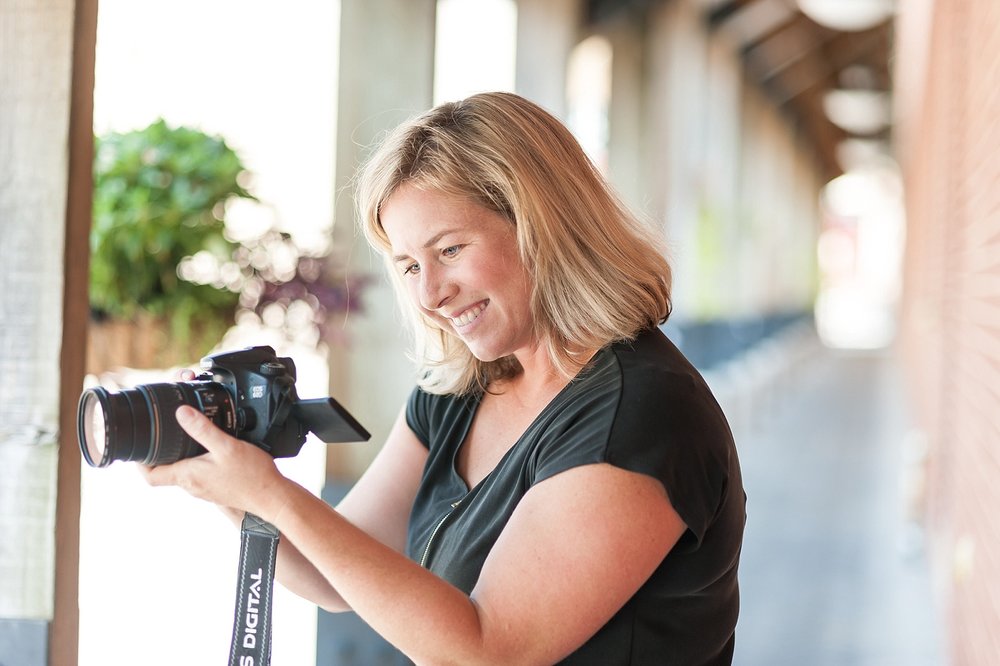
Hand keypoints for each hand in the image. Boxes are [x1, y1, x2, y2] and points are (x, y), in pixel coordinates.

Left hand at [140, 405, 290, 521]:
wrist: (273, 497)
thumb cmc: (251, 476)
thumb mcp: (226, 446)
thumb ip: (202, 429)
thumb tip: (180, 413)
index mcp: (188, 476)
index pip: (150, 476)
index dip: (139, 462)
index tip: (139, 446)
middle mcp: (192, 485)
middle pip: (164, 471)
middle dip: (160, 451)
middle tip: (162, 432)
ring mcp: (204, 488)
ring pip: (182, 471)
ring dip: (179, 454)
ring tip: (184, 435)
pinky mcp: (216, 487)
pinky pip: (198, 472)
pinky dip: (196, 459)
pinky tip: (209, 448)